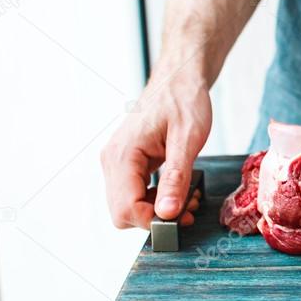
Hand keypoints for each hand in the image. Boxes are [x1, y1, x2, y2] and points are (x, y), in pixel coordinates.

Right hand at [100, 71, 211, 228]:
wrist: (180, 80)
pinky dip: (154, 199)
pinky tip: (177, 190)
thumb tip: (167, 213)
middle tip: (188, 208)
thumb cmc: (184, 101)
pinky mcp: (126, 163)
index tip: (182, 217)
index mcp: (122, 155)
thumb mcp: (188, 140)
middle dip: (155, 217)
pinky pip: (133, 193)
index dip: (153, 220)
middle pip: (122, 212)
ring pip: (127, 205)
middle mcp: (112, 160)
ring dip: (156, 209)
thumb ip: (176, 178)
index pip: (125, 208)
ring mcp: (117, 162)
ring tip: (187, 198)